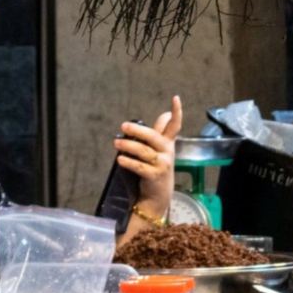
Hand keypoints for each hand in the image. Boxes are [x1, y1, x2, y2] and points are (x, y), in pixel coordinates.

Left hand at [116, 95, 183, 222]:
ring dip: (128, 146)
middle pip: (154, 137)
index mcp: (168, 143)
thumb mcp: (160, 150)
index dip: (177, 112)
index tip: (176, 98)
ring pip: (144, 151)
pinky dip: (129, 162)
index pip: (175, 125)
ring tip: (116, 143)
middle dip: (138, 130)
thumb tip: (165, 115)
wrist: (158, 195)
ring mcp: (163, 164)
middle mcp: (167, 152)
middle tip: (124, 126)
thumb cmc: (156, 168)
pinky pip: (140, 167)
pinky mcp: (155, 176)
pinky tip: (120, 159)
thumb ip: (159, 133)